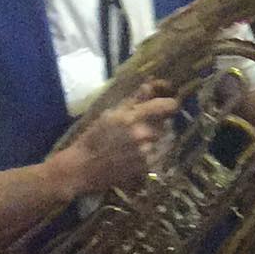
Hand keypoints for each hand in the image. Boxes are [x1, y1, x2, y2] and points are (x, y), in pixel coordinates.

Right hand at [65, 99, 179, 188]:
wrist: (83, 168)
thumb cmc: (93, 138)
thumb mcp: (109, 115)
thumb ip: (133, 101)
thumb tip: (149, 85)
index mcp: (134, 117)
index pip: (168, 106)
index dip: (170, 104)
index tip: (167, 104)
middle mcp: (144, 135)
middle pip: (166, 123)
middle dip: (158, 122)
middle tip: (144, 124)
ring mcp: (147, 153)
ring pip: (164, 139)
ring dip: (157, 137)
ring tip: (139, 140)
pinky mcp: (147, 168)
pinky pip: (159, 155)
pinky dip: (153, 152)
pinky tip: (137, 153)